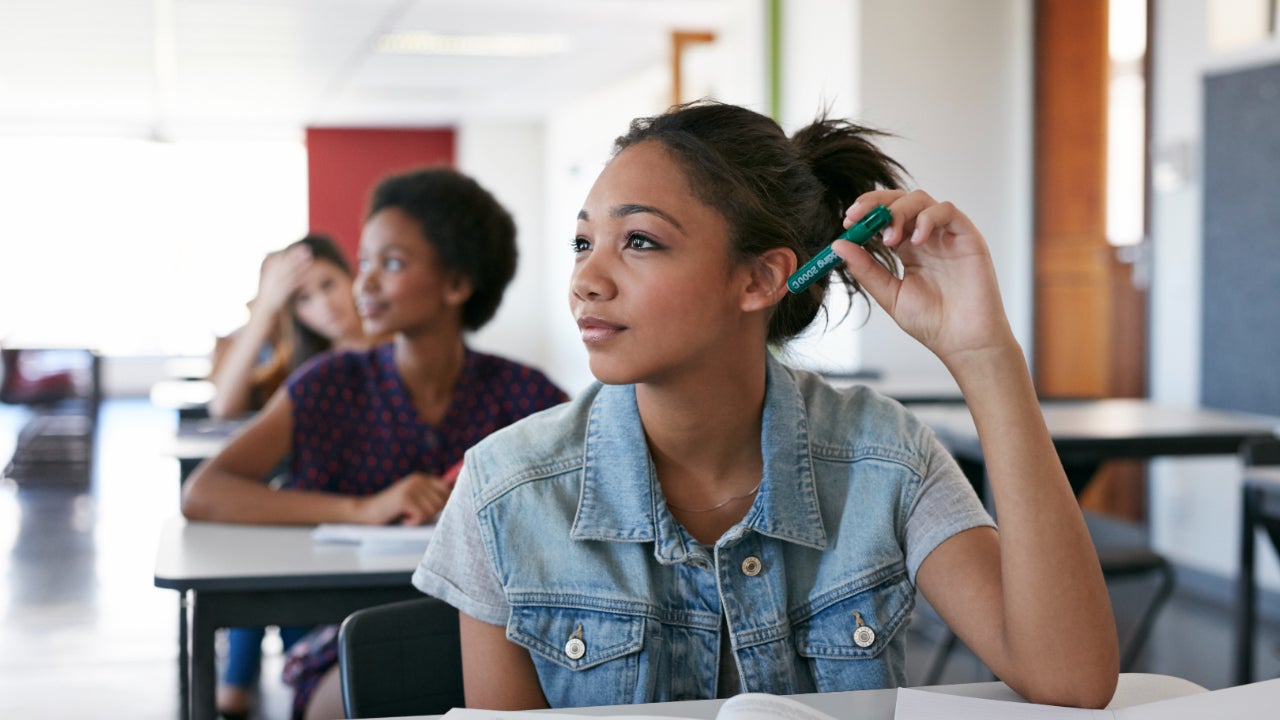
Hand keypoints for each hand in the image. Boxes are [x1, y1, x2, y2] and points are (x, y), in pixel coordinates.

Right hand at [251, 244, 312, 316]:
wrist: (262, 307)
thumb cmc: (267, 293)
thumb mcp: (268, 280)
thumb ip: (272, 270)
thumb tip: (272, 258)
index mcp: (270, 273)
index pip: (280, 260)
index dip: (290, 253)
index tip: (298, 246)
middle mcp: (274, 277)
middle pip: (287, 264)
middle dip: (296, 255)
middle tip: (306, 247)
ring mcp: (279, 284)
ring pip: (291, 271)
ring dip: (300, 263)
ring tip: (309, 256)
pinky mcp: (284, 291)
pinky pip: (294, 282)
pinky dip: (301, 276)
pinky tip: (308, 271)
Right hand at [359, 472, 452, 525]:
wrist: (367, 512)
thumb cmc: (392, 510)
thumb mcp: (413, 499)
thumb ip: (430, 497)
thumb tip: (456, 499)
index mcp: (421, 478)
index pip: (447, 488)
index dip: (445, 501)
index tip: (433, 510)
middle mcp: (418, 480)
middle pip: (442, 501)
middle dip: (431, 512)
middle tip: (415, 514)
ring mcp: (411, 488)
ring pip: (433, 509)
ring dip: (421, 518)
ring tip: (408, 516)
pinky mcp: (405, 498)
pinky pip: (422, 515)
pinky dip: (413, 522)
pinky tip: (404, 519)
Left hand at [830, 189, 1015, 365]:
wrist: (963, 342)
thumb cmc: (932, 322)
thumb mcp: (890, 294)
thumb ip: (866, 270)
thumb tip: (839, 245)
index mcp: (908, 249)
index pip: (885, 217)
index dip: (866, 213)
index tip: (848, 222)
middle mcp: (927, 237)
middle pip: (900, 201)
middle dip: (876, 204)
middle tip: (857, 217)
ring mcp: (947, 235)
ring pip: (921, 200)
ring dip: (899, 211)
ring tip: (889, 239)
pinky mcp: (967, 236)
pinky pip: (947, 211)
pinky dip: (927, 218)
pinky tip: (916, 240)